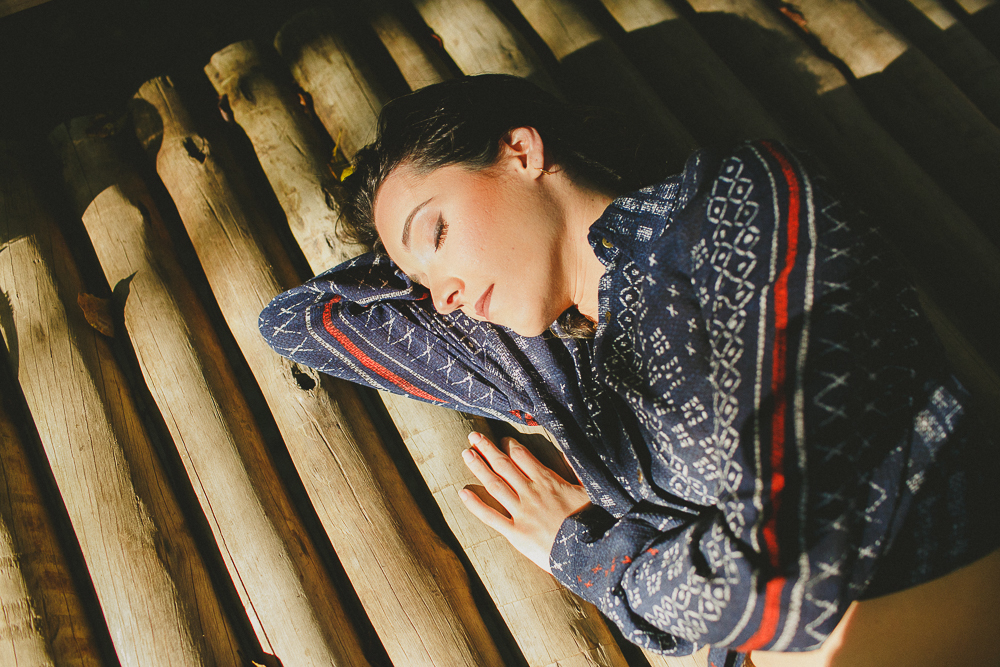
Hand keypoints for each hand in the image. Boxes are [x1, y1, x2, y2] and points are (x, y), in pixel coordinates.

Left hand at [459, 431, 590, 572]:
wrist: (587, 552)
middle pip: (504, 465)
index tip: (502, 439)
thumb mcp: (590, 490)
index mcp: (548, 481)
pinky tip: (462, 493)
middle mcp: (531, 492)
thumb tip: (571, 452)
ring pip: (494, 485)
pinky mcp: (515, 533)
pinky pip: (491, 516)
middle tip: (474, 437)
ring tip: (466, 454)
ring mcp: (521, 512)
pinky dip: (475, 504)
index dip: (510, 445)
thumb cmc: (592, 521)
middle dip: (487, 449)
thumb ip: (577, 470)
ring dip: (479, 468)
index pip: (523, 456)